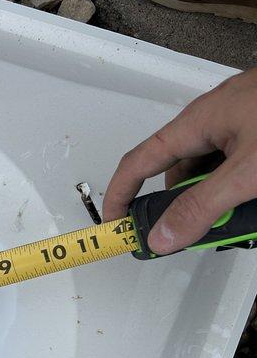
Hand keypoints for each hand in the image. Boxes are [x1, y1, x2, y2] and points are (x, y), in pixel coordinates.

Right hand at [103, 68, 256, 254]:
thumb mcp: (249, 173)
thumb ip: (203, 208)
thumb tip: (164, 237)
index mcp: (198, 121)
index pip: (140, 162)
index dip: (120, 195)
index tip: (114, 224)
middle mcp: (216, 120)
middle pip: (180, 173)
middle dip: (184, 208)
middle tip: (190, 236)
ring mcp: (242, 126)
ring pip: (213, 174)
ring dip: (219, 203)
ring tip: (241, 221)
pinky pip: (238, 168)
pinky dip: (241, 191)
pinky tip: (255, 205)